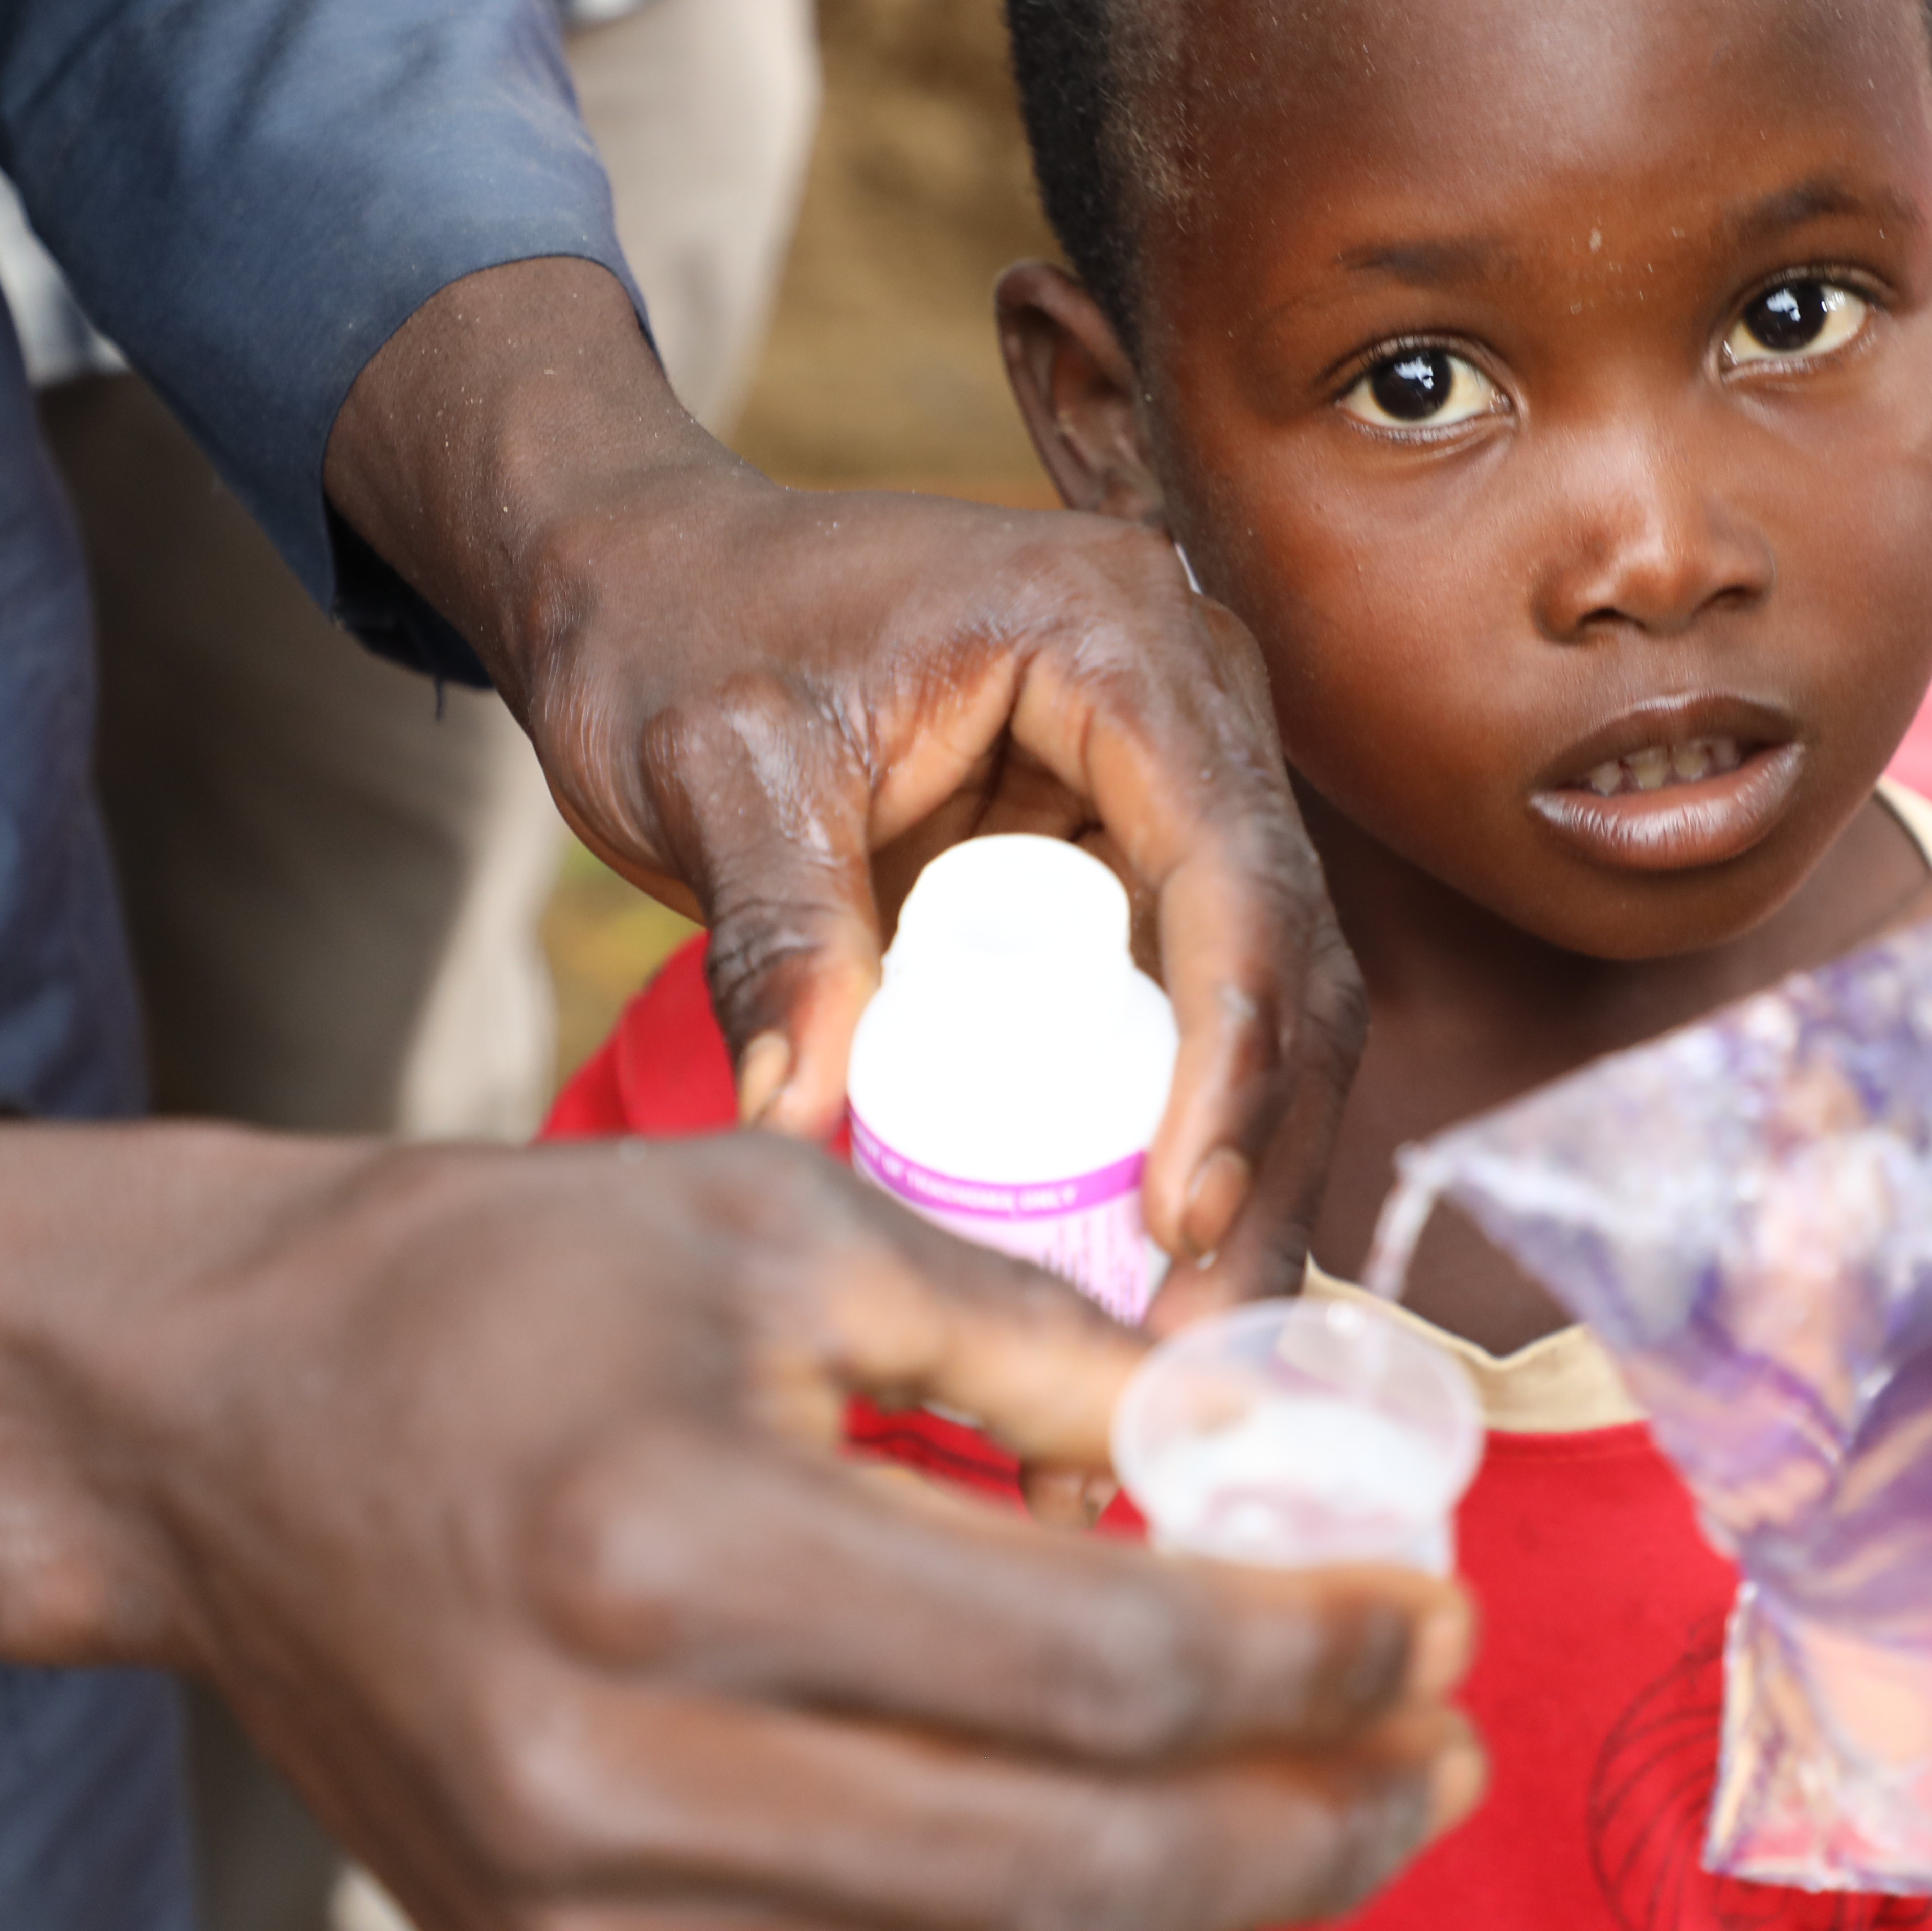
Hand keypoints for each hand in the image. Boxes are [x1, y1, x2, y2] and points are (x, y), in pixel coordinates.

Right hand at [0, 1060, 1477, 1930]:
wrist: (214, 1434)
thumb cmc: (495, 1293)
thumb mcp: (774, 1226)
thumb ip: (1030, 1345)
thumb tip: (1248, 1450)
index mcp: (677, 1545)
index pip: (1102, 1667)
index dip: (1315, 1654)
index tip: (1435, 1610)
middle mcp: (618, 1775)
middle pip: (1077, 1867)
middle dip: (1314, 1814)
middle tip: (1443, 1744)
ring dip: (1201, 1906)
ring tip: (1336, 1806)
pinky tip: (1128, 1898)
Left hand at [328, 260, 1363, 1318]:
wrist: (646, 585)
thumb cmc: (677, 634)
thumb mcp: (715, 770)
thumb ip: (774, 930)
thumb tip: (804, 1117)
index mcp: (1117, 638)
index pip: (1232, 869)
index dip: (1232, 1056)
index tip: (1179, 1216)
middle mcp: (1189, 703)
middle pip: (1285, 957)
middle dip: (1257, 1159)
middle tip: (1194, 1345)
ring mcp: (1172, 787)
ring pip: (1266, 1006)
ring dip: (1240, 1175)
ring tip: (1178, 1345)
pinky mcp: (1129, 865)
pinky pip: (1189, 1015)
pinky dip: (1177, 1139)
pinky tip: (1143, 1273)